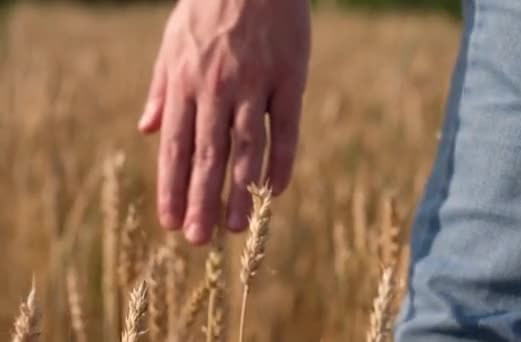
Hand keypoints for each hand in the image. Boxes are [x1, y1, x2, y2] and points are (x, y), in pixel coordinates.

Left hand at [138, 0, 310, 243]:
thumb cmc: (208, 8)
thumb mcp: (172, 42)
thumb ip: (160, 88)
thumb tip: (145, 129)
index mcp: (185, 83)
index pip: (176, 146)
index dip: (172, 186)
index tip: (171, 221)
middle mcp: (216, 89)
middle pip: (207, 155)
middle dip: (201, 200)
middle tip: (200, 240)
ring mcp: (255, 85)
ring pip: (246, 147)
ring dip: (239, 190)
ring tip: (235, 227)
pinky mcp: (289, 78)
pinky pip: (287, 128)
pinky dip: (282, 160)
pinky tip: (275, 190)